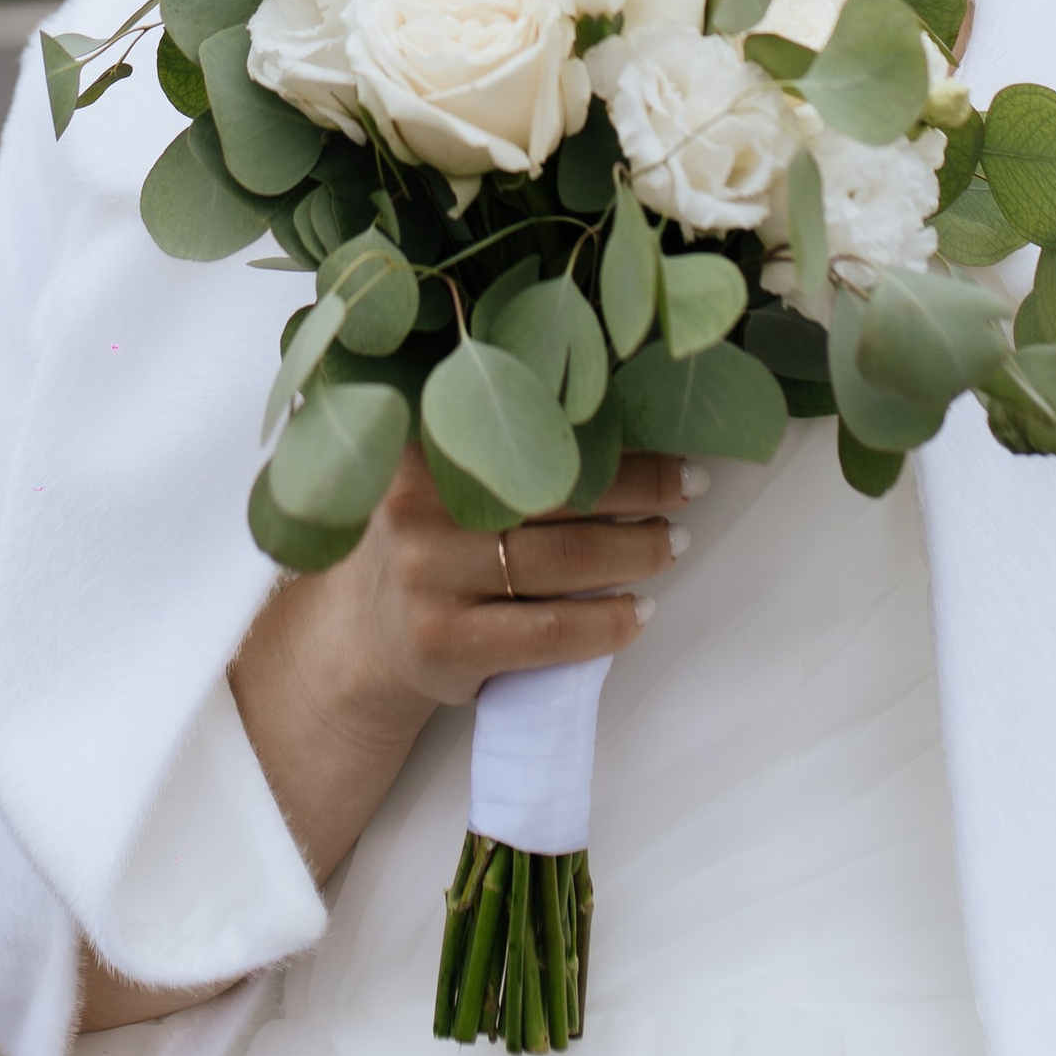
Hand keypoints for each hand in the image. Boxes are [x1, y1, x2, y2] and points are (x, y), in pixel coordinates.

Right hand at [75, 448, 695, 1033]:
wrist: (364, 638)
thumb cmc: (429, 542)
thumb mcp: (442, 478)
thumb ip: (502, 444)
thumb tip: (623, 411)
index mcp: (421, 445)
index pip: (535, 430)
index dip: (612, 438)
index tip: (671, 439)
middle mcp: (416, 505)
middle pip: (557, 493)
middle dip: (640, 491)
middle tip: (691, 489)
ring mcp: (427, 578)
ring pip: (563, 563)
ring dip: (636, 553)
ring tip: (674, 545)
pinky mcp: (446, 644)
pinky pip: (549, 631)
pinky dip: (606, 622)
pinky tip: (639, 613)